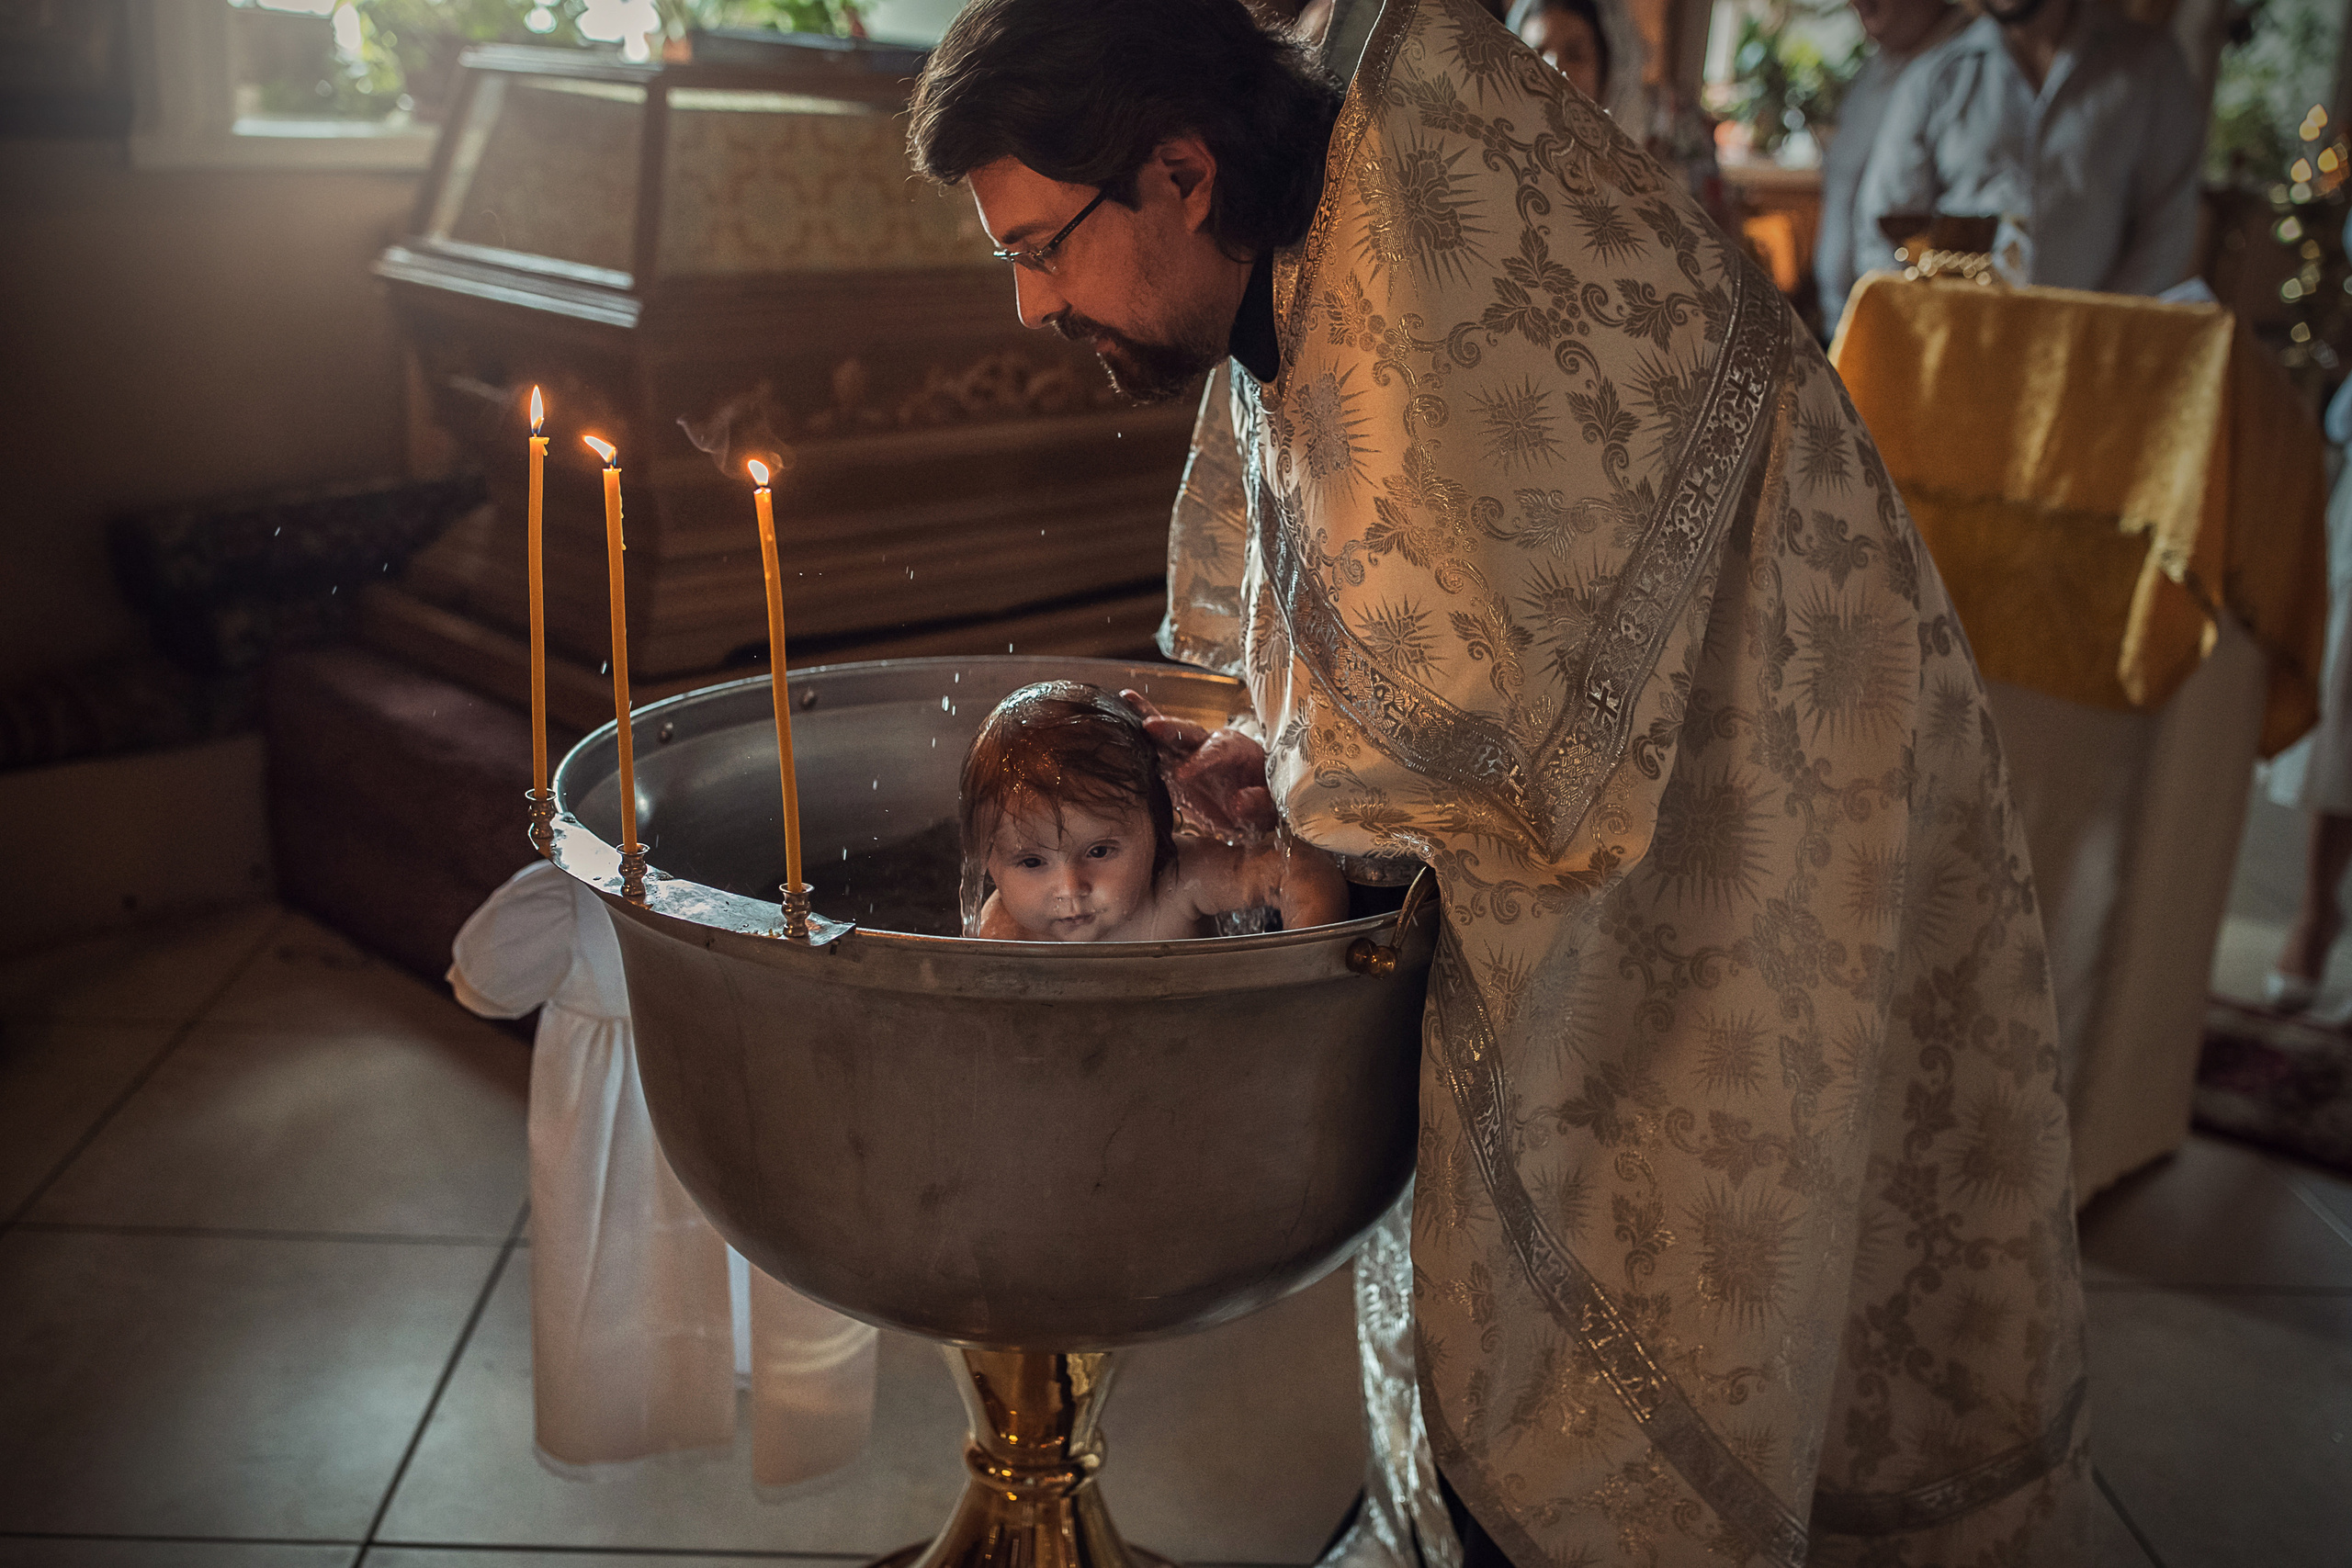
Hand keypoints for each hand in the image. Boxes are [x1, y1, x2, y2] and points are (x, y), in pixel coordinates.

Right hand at [1121, 689, 1279, 840]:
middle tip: (1150, 726)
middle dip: (1171, 728)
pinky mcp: (1173, 767)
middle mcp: (1211, 745)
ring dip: (1148, 720)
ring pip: (1168, 734)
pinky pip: (1154, 749)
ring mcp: (1189, 754)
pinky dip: (1138, 734)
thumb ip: (1260, 803)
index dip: (1202, 760)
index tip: (1185, 774)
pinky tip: (1121, 712)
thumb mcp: (1272, 807)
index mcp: (1237, 750)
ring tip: (1126, 700)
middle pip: (1190, 733)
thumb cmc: (1265, 802)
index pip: (1218, 750)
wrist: (1254, 807)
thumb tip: (1239, 802)